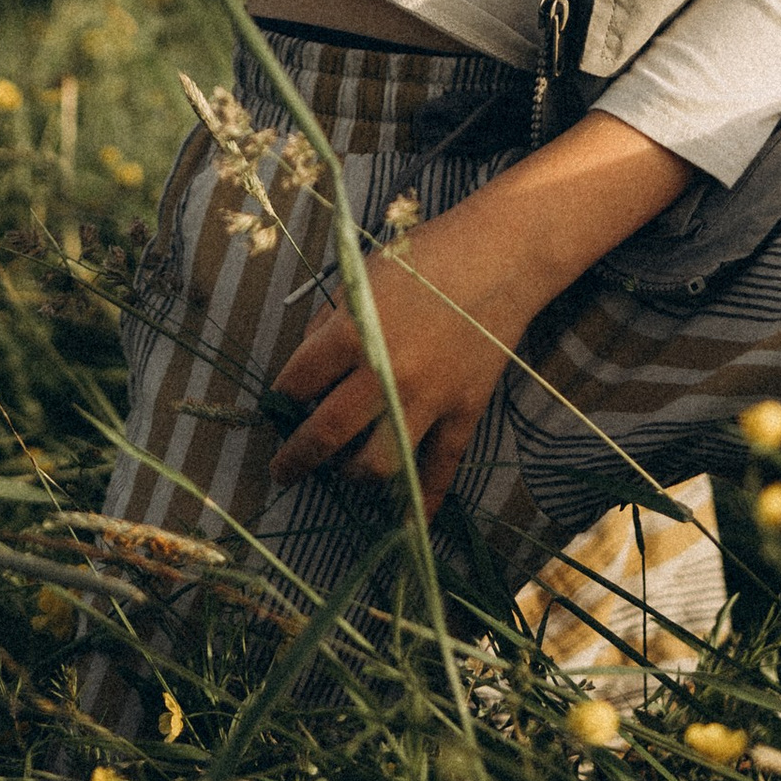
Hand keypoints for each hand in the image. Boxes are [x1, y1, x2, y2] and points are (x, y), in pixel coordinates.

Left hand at [266, 114, 691, 512]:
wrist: (500, 255)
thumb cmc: (424, 257)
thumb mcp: (362, 277)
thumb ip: (329, 324)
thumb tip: (304, 373)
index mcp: (354, 332)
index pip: (298, 383)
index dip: (281, 399)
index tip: (279, 407)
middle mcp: (387, 373)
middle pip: (328, 434)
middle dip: (297, 458)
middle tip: (283, 469)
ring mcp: (429, 398)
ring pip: (380, 464)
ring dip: (352, 474)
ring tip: (344, 467)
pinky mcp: (463, 412)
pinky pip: (440, 469)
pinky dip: (422, 502)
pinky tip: (405, 524)